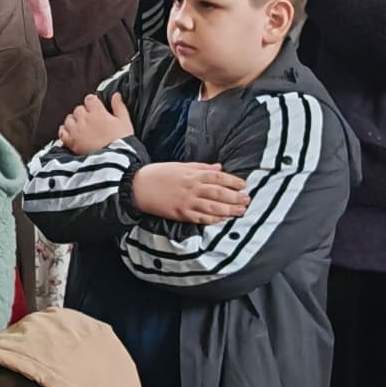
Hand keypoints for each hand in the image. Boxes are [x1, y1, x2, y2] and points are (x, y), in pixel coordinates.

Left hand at [58, 80, 129, 155]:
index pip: (89, 99)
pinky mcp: (71, 142)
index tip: (95, 107)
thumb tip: (116, 95)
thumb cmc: (121, 142)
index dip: (92, 102)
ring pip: (69, 119)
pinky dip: (65, 132)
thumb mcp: (125, 122)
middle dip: (84, 112)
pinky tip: (72, 134)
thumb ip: (119, 107)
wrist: (115, 162)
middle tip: (91, 120)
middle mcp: (85, 120)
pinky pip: (61, 132)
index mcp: (98, 113)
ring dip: (74, 121)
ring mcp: (76, 131)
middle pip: (78, 109)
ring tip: (82, 128)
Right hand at [131, 160, 251, 223]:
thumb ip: (202, 167)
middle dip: (235, 198)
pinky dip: (213, 220)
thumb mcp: (181, 166)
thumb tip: (219, 168)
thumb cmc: (159, 174)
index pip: (218, 177)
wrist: (138, 186)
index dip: (233, 181)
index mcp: (192, 174)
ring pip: (213, 208)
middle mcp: (192, 188)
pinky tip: (223, 220)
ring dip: (229, 210)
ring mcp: (186, 202)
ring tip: (240, 211)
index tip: (244, 185)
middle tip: (247, 200)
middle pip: (219, 193)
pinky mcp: (180, 214)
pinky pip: (201, 218)